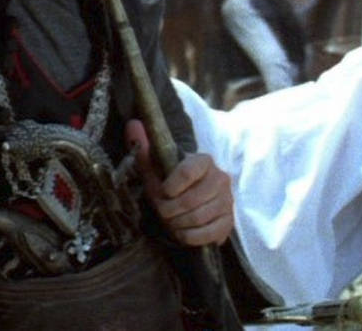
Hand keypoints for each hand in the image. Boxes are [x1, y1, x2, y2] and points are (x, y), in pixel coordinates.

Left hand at [125, 119, 233, 245]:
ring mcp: (227, 201)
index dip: (170, 185)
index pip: (188, 171)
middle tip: (162, 210)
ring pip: (196, 218)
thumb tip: (133, 124)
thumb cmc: (170, 184)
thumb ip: (145, 148)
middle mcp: (221, 178)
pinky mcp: (228, 222)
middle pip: (190, 200)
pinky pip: (206, 234)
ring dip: (177, 224)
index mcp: (204, 161)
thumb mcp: (156, 168)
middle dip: (169, 210)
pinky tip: (183, 230)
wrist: (189, 202)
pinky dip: (188, 236)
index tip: (162, 191)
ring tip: (171, 220)